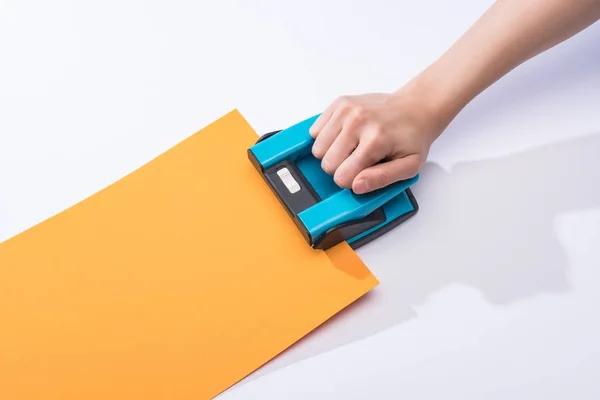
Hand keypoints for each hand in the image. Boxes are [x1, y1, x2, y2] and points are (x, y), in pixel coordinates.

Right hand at [309, 87, 446, 193]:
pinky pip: (315, 131)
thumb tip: (357, 186)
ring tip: (352, 147)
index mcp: (375, 139)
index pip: (342, 176)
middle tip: (359, 159)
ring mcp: (346, 110)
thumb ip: (382, 178)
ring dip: (332, 153)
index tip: (363, 173)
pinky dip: (327, 138)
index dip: (351, 181)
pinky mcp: (340, 103)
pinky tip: (345, 136)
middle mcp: (358, 121)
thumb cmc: (412, 137)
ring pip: (318, 148)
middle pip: (327, 163)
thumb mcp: (408, 166)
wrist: (416, 107)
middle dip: (341, 167)